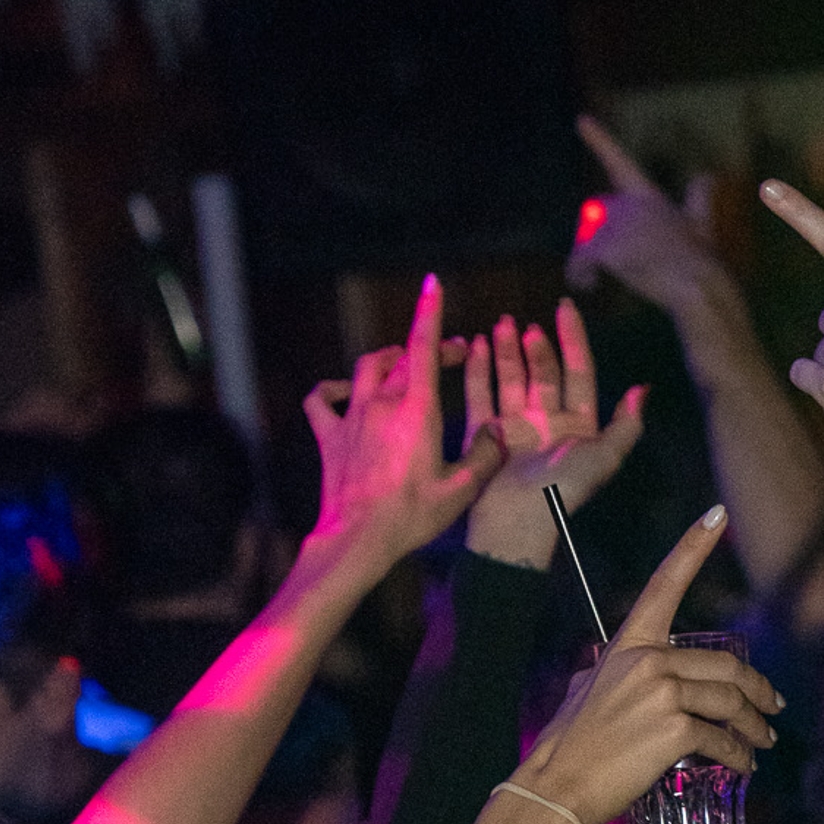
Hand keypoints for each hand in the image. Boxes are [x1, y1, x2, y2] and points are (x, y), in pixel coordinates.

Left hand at [301, 275, 501, 588]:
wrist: (357, 540)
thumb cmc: (410, 517)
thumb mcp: (462, 491)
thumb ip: (487, 455)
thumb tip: (500, 431)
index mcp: (417, 411)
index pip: (423, 348)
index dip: (429, 312)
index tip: (433, 284)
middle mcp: (382, 404)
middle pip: (404, 357)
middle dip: (429, 348)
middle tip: (453, 355)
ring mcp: (351, 418)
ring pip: (366, 368)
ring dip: (387, 360)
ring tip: (403, 363)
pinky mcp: (330, 437)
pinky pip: (322, 400)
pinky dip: (332, 390)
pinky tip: (344, 393)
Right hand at [460, 300, 646, 568]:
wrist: (518, 521)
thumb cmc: (565, 489)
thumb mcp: (604, 457)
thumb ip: (626, 425)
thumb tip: (642, 388)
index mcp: (578, 425)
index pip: (578, 371)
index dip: (573, 339)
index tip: (564, 308)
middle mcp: (547, 422)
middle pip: (543, 373)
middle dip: (536, 346)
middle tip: (526, 323)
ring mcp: (515, 427)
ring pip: (512, 378)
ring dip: (507, 351)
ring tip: (501, 324)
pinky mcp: (487, 434)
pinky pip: (482, 395)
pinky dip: (479, 371)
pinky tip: (477, 345)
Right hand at [524, 506, 782, 823]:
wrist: (557, 785)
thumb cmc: (568, 745)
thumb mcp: (583, 691)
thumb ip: (605, 671)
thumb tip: (599, 664)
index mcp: (629, 645)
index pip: (664, 584)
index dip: (693, 545)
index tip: (716, 514)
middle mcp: (648, 661)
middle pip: (727, 665)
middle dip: (758, 688)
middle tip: (771, 706)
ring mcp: (663, 693)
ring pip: (731, 703)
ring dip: (755, 726)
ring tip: (762, 741)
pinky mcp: (675, 729)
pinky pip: (722, 740)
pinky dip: (738, 756)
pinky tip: (741, 765)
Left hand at [567, 114, 734, 320]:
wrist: (698, 286)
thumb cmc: (700, 261)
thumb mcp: (702, 223)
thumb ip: (699, 198)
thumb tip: (709, 174)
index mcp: (648, 195)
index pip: (618, 161)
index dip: (599, 139)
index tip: (581, 119)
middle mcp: (629, 203)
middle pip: (595, 215)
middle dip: (596, 237)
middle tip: (613, 262)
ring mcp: (617, 225)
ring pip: (584, 240)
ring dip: (584, 260)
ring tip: (592, 282)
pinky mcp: (607, 248)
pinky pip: (579, 260)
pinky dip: (579, 273)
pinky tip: (588, 286)